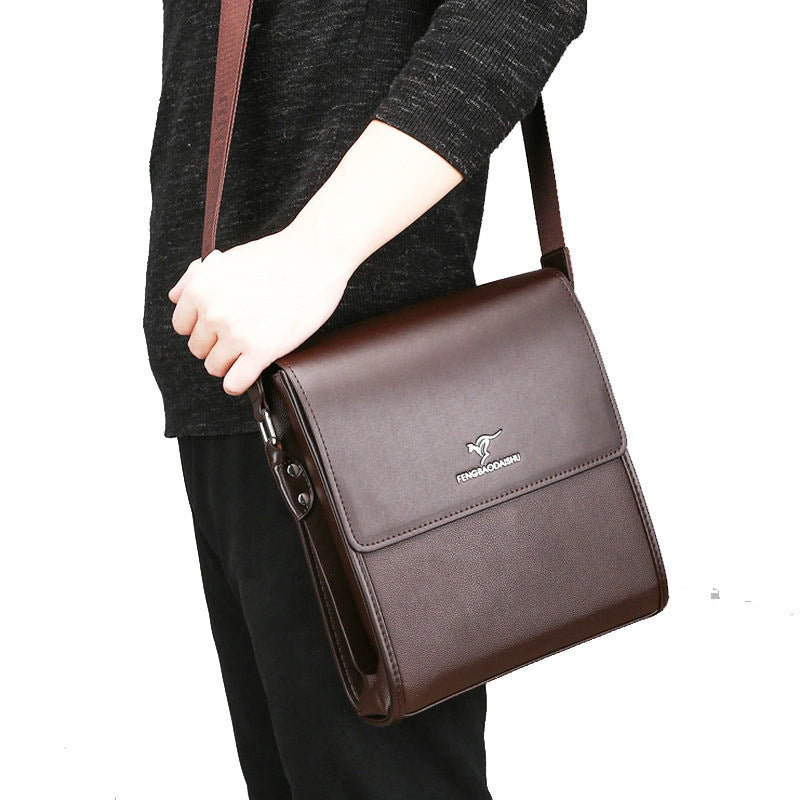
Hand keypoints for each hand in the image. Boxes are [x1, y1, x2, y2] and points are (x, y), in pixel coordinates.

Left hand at [168, 223, 354, 395]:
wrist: (315, 257)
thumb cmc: (276, 256)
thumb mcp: (227, 259)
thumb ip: (195, 278)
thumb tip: (175, 298)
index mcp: (200, 289)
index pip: (183, 326)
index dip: (203, 325)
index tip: (221, 322)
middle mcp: (213, 312)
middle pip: (198, 348)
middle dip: (217, 343)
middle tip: (242, 332)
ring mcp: (236, 334)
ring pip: (214, 367)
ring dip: (230, 362)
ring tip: (248, 348)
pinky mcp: (261, 351)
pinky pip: (234, 383)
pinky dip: (239, 381)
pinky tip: (249, 370)